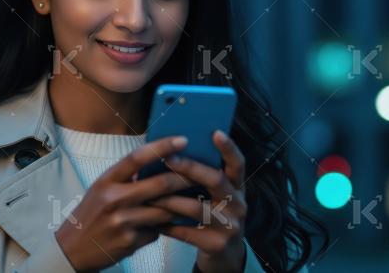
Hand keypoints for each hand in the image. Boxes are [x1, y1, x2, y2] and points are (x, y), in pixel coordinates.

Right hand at [54, 136, 192, 270]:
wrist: (72, 250)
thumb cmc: (91, 214)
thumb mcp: (102, 189)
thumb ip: (127, 177)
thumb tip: (159, 162)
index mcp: (107, 181)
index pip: (137, 157)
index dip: (162, 147)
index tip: (183, 140)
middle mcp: (114, 199)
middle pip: (160, 185)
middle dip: (185, 179)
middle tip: (201, 174)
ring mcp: (123, 221)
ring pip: (164, 210)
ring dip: (179, 206)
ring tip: (190, 200)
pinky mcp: (131, 241)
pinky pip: (157, 230)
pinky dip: (161, 227)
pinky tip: (157, 226)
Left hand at [150, 130, 247, 272]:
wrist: (225, 256)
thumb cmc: (213, 216)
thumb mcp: (216, 197)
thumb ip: (203, 179)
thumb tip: (172, 152)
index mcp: (238, 187)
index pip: (238, 164)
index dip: (229, 148)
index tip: (215, 132)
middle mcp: (238, 204)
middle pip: (216, 180)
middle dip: (191, 168)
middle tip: (169, 159)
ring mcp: (230, 225)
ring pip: (196, 207)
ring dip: (170, 199)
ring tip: (150, 194)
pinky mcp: (217, 245)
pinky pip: (187, 232)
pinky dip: (168, 225)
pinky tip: (153, 221)